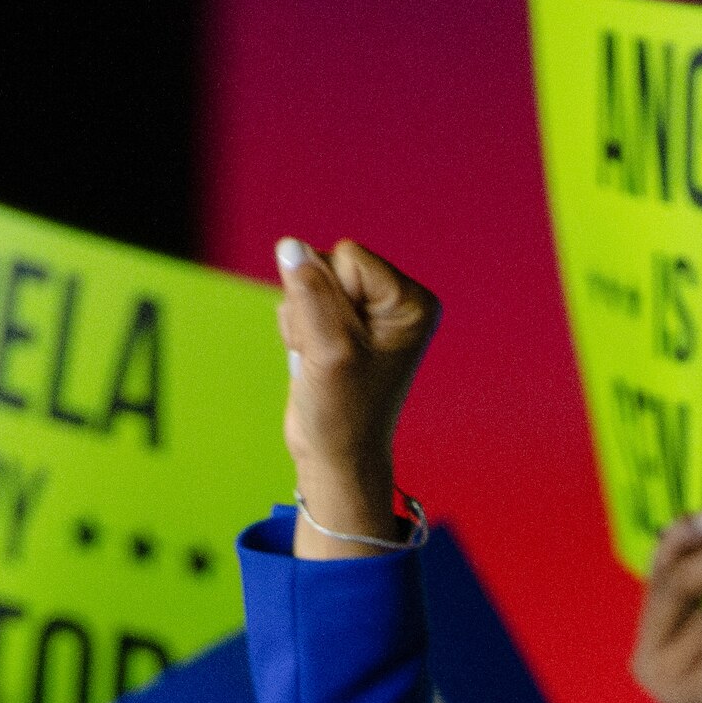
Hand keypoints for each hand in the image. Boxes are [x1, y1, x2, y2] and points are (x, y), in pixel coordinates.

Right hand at [272, 236, 441, 550]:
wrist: (336, 457)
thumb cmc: (343, 412)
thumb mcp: (329, 348)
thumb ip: (310, 291)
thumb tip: (290, 245)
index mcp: (411, 301)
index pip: (348, 257)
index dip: (331, 296)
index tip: (342, 344)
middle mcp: (394, 300)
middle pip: (327, 264)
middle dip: (314, 308)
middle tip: (327, 357)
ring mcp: (366, 312)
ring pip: (308, 282)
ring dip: (302, 323)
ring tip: (321, 363)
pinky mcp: (341, 323)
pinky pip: (300, 300)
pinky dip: (297, 331)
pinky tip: (313, 362)